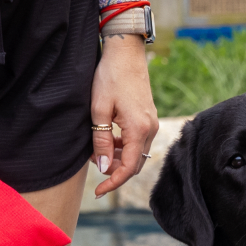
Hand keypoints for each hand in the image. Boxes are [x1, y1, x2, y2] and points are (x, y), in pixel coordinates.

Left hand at [90, 35, 159, 196]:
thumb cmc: (110, 77)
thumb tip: (102, 167)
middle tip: (93, 165)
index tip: (98, 191)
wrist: (126, 54)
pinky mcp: (148, 120)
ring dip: (117, 158)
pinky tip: (107, 138)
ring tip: (96, 149)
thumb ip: (100, 140)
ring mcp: (151, 126)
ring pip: (136, 155)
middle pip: (135, 165)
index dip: (113, 183)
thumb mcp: (99, 109)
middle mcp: (150, 131)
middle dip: (115, 171)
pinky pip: (137, 143)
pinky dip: (123, 147)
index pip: (128, 168)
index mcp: (139, 130)